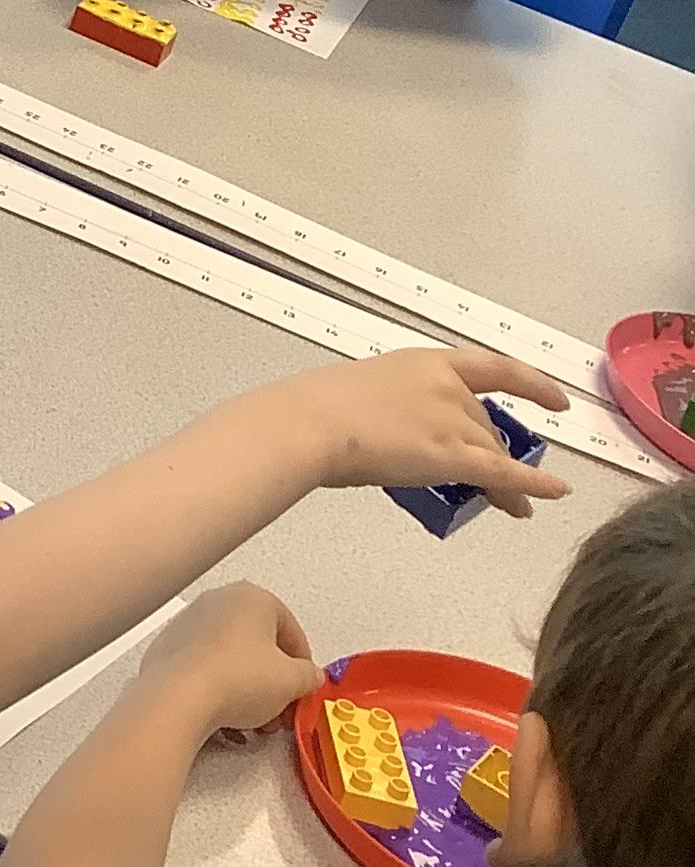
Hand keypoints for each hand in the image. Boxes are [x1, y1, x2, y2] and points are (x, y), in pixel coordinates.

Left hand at [133, 586, 316, 737]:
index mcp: (252, 597)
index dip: (302, 664)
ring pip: (233, 658)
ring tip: (253, 720)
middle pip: (260, 644)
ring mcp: (190, 622)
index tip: (304, 687)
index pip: (291, 630)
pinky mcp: (170, 646)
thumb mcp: (292, 682)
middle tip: (280, 709)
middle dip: (274, 681)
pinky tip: (225, 716)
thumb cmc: (236, 679)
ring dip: (249, 689)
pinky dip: (220, 688)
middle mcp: (219, 601)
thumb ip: (309, 676)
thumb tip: (309, 676)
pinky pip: (206, 667)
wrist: (179, 697)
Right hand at [293, 347, 568, 513]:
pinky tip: (551, 495)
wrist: (312, 423)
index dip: (531, 384)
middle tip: (492, 478)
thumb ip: (397, 406)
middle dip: (494, 452)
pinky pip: (502, 474)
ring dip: (507, 480)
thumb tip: (396, 433)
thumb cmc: (319, 407)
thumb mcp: (367, 391)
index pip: (493, 369)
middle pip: (487, 424)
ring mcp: (452, 420)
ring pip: (492, 453)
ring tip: (513, 505)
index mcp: (426, 362)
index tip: (554, 398)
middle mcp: (448, 387)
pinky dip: (531, 486)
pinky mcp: (452, 456)